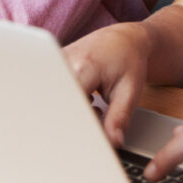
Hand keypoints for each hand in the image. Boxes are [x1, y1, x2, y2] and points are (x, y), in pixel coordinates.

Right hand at [63, 22, 151, 147]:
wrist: (124, 40)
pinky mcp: (53, 66)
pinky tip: (86, 98)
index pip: (70, 106)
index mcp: (83, 68)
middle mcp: (64, 63)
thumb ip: (119, 118)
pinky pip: (55, 91)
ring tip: (94, 102)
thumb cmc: (128, 60)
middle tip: (96, 115)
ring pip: (54, 98)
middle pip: (58, 103)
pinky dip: (69, 101)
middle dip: (74, 119)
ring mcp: (56, 63)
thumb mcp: (129, 92)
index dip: (77, 125)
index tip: (88, 136)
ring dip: (71, 109)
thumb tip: (113, 142)